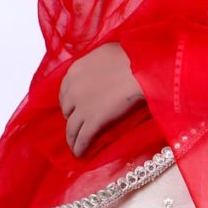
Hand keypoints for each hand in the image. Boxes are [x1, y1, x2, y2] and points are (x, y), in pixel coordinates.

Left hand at [59, 42, 143, 157]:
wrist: (142, 68)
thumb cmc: (131, 56)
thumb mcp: (106, 52)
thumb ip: (95, 62)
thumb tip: (99, 66)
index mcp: (74, 71)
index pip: (65, 91)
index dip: (71, 101)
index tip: (77, 107)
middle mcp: (73, 89)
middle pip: (67, 110)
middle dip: (73, 117)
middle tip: (81, 123)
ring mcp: (82, 107)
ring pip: (71, 128)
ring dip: (73, 139)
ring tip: (76, 146)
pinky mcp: (93, 122)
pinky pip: (82, 139)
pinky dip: (79, 148)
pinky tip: (80, 155)